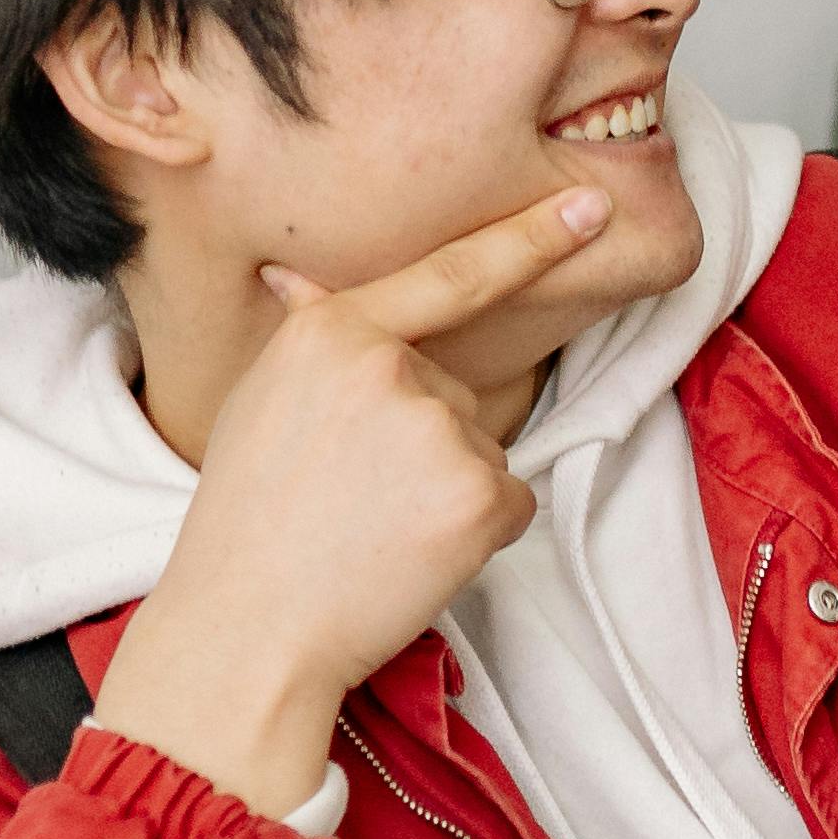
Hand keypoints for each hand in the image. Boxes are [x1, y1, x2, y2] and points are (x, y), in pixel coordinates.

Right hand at [88, 189, 610, 814]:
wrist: (246, 631)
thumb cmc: (247, 527)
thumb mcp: (260, 404)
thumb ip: (308, 342)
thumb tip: (299, 280)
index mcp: (332, 332)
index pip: (450, 276)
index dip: (528, 240)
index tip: (591, 207)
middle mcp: (389, 365)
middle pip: (457, 392)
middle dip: (424, 443)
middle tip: (349, 499)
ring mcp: (439, 428)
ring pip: (482, 449)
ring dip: (447, 492)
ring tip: (369, 530)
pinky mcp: (479, 493)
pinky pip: (508, 502)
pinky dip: (476, 535)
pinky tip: (410, 555)